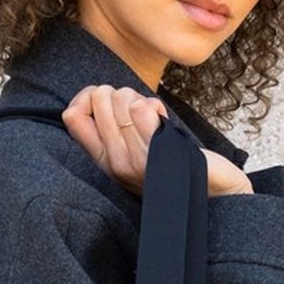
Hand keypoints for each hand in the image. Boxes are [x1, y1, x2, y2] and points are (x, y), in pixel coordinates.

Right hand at [61, 84, 252, 198]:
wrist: (211, 190)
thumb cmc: (173, 163)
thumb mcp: (133, 146)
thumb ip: (112, 126)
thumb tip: (94, 95)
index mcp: (104, 160)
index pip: (73, 116)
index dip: (87, 96)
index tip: (110, 102)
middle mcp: (115, 163)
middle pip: (101, 99)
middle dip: (122, 93)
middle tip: (140, 111)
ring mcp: (136, 161)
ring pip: (123, 101)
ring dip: (141, 99)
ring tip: (154, 118)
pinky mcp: (159, 156)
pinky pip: (142, 113)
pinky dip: (152, 106)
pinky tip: (161, 117)